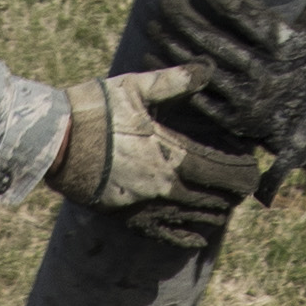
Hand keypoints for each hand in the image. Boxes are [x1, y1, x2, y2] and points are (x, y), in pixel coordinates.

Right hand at [54, 71, 262, 239]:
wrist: (53, 142)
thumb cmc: (94, 110)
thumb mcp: (135, 88)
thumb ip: (174, 81)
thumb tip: (208, 68)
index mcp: (169, 153)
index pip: (222, 171)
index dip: (242, 172)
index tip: (251, 167)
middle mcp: (163, 185)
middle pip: (214, 198)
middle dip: (233, 192)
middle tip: (243, 184)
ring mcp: (146, 206)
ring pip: (196, 218)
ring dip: (216, 212)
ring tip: (227, 204)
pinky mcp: (128, 219)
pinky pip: (167, 236)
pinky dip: (189, 237)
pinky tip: (200, 235)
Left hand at [145, 0, 305, 171]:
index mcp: (286, 47)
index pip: (252, 19)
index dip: (229, 0)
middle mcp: (265, 73)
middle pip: (218, 42)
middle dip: (187, 19)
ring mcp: (247, 98)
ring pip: (202, 67)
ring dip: (173, 46)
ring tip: (152, 24)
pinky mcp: (232, 118)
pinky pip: (197, 95)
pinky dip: (174, 75)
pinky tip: (153, 59)